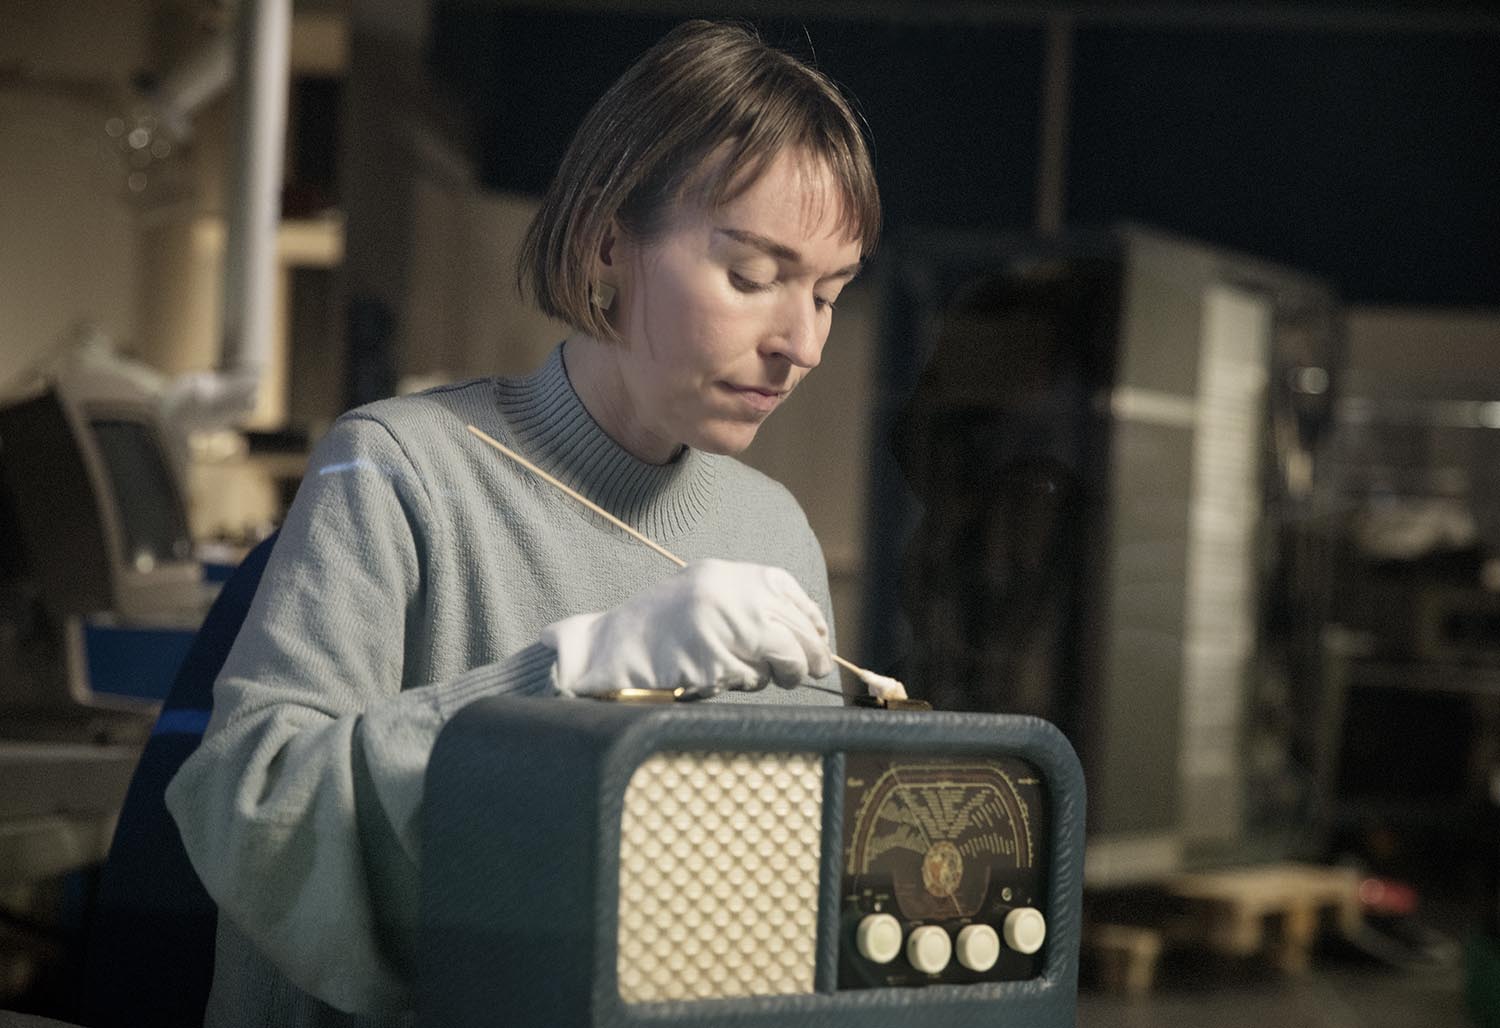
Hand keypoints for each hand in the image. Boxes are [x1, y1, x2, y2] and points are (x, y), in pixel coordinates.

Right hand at [542, 559, 832, 697]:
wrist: (609, 650)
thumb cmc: (659, 629)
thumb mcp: (705, 597)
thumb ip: (748, 603)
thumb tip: (808, 630)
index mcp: (727, 575)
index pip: (789, 594)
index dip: (811, 621)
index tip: (818, 641)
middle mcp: (729, 594)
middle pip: (795, 627)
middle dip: (811, 654)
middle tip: (816, 670)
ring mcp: (723, 627)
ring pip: (784, 656)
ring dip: (779, 673)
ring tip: (752, 675)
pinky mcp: (715, 661)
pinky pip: (753, 678)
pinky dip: (746, 684)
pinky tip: (722, 679)